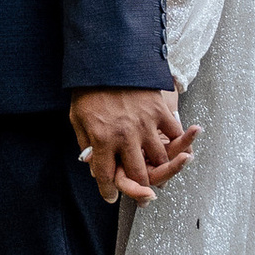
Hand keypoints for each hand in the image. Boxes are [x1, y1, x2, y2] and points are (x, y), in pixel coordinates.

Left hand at [68, 88, 198, 206]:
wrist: (108, 57)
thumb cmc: (89, 88)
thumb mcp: (77, 117)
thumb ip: (85, 142)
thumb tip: (90, 164)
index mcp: (101, 139)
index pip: (105, 176)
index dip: (107, 191)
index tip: (110, 197)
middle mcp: (124, 136)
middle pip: (138, 175)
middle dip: (138, 189)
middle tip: (138, 190)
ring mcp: (144, 124)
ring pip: (159, 160)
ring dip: (159, 168)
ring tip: (154, 168)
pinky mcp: (159, 111)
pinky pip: (174, 136)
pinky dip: (176, 145)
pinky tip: (173, 149)